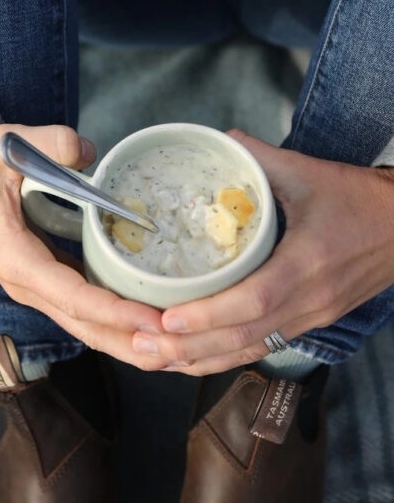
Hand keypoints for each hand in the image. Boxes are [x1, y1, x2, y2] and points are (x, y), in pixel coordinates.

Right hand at [0, 124, 165, 369]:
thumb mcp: (2, 146)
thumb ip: (46, 143)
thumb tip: (86, 152)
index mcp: (18, 261)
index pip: (73, 297)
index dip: (114, 311)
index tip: (153, 320)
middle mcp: (31, 288)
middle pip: (87, 329)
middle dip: (131, 344)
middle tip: (178, 353)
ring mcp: (42, 292)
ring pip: (89, 330)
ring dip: (130, 344)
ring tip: (175, 354)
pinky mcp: (54, 287)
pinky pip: (89, 316)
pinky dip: (120, 327)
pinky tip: (153, 330)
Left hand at [132, 129, 393, 374]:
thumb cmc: (360, 201)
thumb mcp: (312, 172)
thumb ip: (261, 157)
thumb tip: (219, 141)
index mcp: (308, 264)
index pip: (253, 301)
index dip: (208, 315)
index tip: (167, 318)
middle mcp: (308, 302)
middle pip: (243, 338)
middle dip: (189, 347)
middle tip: (142, 343)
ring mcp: (309, 320)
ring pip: (248, 352)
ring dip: (199, 360)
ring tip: (153, 357)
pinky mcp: (307, 326)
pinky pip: (259, 350)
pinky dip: (222, 359)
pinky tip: (190, 361)